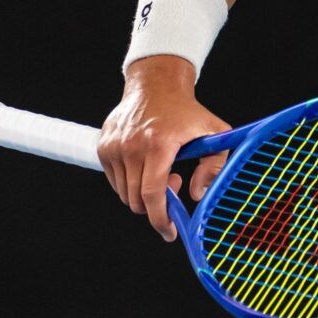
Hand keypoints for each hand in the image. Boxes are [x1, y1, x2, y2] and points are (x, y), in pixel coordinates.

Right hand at [97, 55, 231, 241]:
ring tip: (161, 171)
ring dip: (143, 194)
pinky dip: (130, 182)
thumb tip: (197, 194)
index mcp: (159, 143)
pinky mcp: (103, 146)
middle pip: (136, 199)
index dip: (160, 219)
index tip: (169, 232)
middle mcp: (132, 146)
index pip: (153, 193)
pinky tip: (145, 165)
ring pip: (125, 193)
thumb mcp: (214, 133)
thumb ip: (214, 165)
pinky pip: (115, 180)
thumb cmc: (187, 111)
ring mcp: (114, 146)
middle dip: (155, 206)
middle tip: (173, 187)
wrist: (155, 85)